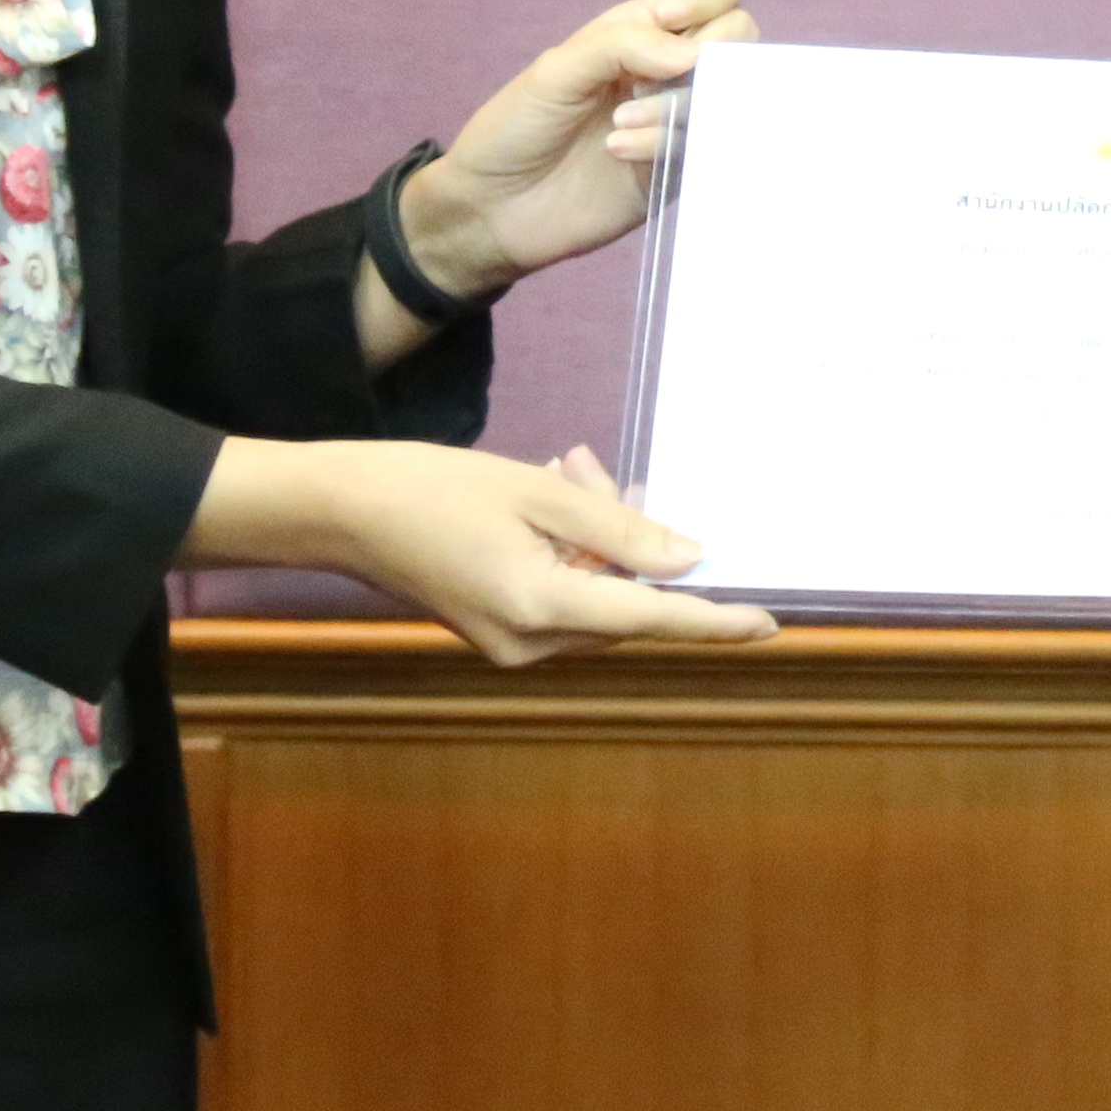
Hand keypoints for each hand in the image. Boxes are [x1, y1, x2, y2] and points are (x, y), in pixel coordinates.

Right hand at [192, 436, 780, 665]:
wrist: (340, 510)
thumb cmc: (431, 487)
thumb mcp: (536, 491)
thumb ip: (620, 529)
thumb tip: (689, 559)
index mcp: (543, 609)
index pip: (652, 619)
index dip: (715, 621)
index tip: (770, 625)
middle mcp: (530, 643)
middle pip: (622, 603)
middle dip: (628, 539)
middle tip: (587, 468)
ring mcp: (509, 643)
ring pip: (593, 594)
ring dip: (594, 535)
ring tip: (560, 467)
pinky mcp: (494, 629)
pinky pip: (561, 594)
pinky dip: (567, 550)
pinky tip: (544, 491)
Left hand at [403, 0, 759, 306]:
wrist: (493, 209)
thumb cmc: (517, 127)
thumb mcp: (558, 70)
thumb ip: (623, 45)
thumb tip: (694, 55)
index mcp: (643, 30)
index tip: (668, 21)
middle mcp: (672, 70)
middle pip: (740, 35)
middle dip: (703, 54)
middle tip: (642, 82)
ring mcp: (680, 121)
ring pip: (731, 93)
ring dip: (677, 104)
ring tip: (619, 126)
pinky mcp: (679, 170)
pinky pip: (706, 145)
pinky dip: (665, 142)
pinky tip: (618, 153)